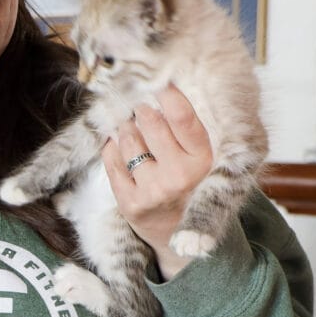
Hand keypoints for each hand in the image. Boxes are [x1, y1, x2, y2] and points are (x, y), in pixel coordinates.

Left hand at [101, 84, 212, 279]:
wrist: (179, 238)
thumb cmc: (189, 186)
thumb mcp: (201, 159)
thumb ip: (185, 128)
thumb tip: (160, 85)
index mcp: (204, 161)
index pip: (183, 118)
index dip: (168, 94)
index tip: (158, 78)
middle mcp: (180, 176)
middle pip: (150, 122)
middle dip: (142, 110)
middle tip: (142, 108)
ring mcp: (153, 190)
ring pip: (128, 138)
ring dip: (127, 129)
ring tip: (133, 131)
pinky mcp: (130, 203)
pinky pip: (111, 160)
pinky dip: (112, 148)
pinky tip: (120, 147)